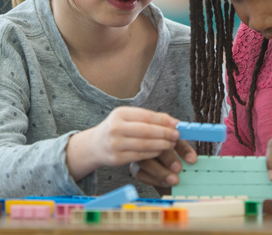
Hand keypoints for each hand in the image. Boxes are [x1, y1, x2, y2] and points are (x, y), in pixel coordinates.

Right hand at [65, 107, 179, 180]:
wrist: (95, 145)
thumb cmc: (117, 129)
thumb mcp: (129, 118)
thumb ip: (149, 118)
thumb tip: (173, 122)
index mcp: (120, 113)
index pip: (146, 116)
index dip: (163, 121)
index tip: (176, 124)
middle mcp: (115, 127)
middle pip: (146, 131)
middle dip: (165, 133)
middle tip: (176, 136)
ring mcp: (115, 143)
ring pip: (144, 145)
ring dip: (161, 145)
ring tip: (171, 144)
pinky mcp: (116, 158)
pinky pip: (139, 156)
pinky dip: (152, 153)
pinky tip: (160, 151)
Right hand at [131, 140, 197, 187]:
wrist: (164, 172)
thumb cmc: (173, 158)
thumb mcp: (181, 151)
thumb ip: (185, 152)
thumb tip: (192, 159)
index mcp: (161, 133)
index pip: (170, 136)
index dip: (182, 147)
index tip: (191, 159)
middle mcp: (148, 142)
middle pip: (155, 147)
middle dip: (169, 158)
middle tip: (179, 168)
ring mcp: (140, 154)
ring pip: (146, 161)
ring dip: (161, 172)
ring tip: (174, 180)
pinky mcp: (135, 168)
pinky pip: (141, 173)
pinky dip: (154, 179)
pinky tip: (165, 183)